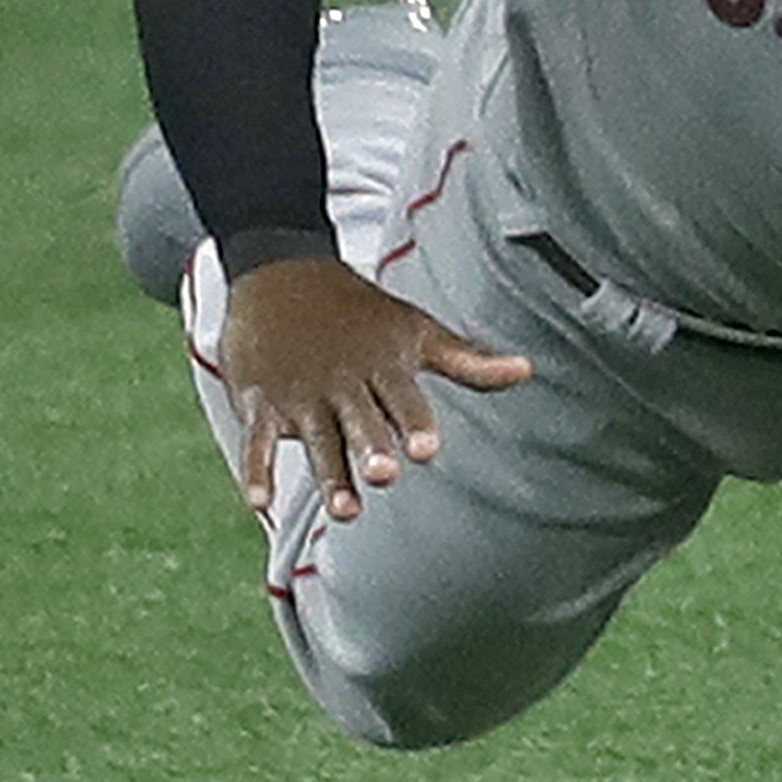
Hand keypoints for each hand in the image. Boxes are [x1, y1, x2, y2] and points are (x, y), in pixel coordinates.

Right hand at [218, 253, 531, 521]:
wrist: (281, 271)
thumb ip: (467, 360)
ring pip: (316, 439)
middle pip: (359, 422)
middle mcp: (342, 383)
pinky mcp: (259, 401)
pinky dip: (256, 468)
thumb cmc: (361, 311)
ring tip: (347, 510)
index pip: (402, 399)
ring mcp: (299, 394)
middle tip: (385, 474)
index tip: (426, 449)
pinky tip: (259, 501)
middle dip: (371, 447)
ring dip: (330, 474)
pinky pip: (256, 439)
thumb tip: (526, 370)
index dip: (413, 424)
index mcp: (381, 366)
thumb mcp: (416, 330)